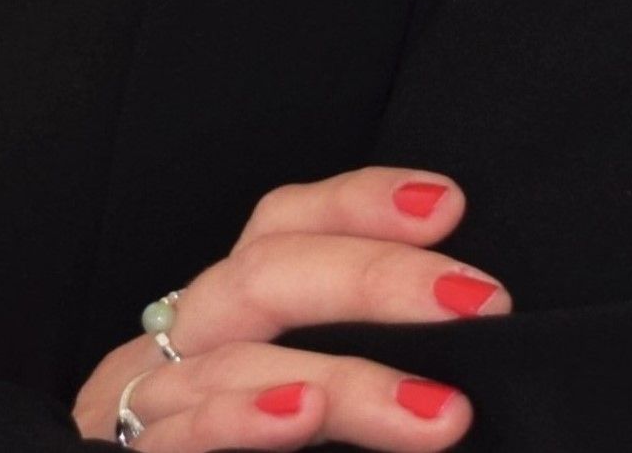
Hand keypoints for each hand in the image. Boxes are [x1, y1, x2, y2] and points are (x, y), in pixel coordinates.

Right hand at [69, 165, 503, 450]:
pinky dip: (243, 418)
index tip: (447, 202)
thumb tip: (469, 344)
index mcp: (226, 311)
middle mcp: (187, 339)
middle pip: (265, 273)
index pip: (283, 225)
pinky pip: (183, 433)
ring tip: (437, 409)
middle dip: (376, 278)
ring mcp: (152, 399)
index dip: (359, 203)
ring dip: (347, 380)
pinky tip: (303, 413)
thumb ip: (355, 359)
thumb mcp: (305, 392)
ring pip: (239, 360)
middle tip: (479, 300)